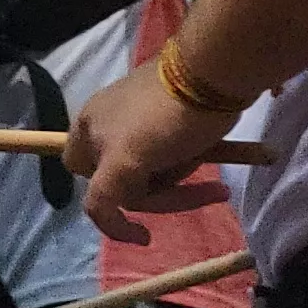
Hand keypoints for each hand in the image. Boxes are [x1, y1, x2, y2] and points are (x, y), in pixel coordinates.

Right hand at [68, 58, 244, 243]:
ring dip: (183, 177)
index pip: (87, 185)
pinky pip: (179, 151)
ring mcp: (141, 121)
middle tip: (197, 191)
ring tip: (215, 178)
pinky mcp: (171, 115)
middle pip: (126, 181)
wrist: (212, 72)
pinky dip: (198, 159)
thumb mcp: (126, 160)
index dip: (110, 212)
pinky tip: (219, 156)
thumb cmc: (165, 119)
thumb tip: (103, 217)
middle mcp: (108, 126)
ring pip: (156, 169)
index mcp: (88, 131)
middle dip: (162, 191)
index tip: (146, 235)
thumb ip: (103, 196)